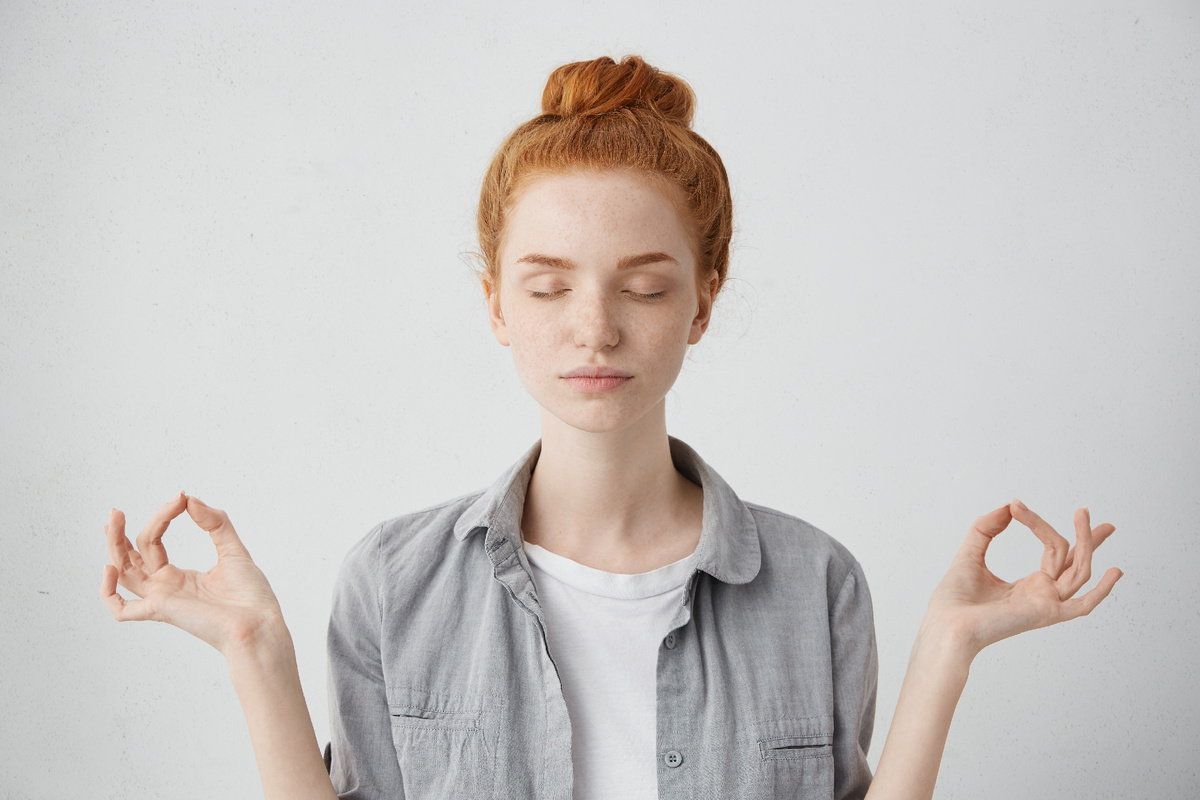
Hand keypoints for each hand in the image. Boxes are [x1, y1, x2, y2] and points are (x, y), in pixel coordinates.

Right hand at [101, 492, 284, 654]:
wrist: (260, 623)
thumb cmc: (250, 597)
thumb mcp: (233, 550)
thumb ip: (215, 523)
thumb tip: (191, 499)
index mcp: (180, 577)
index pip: (153, 544)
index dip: (161, 518)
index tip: (180, 498)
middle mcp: (166, 588)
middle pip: (130, 559)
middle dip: (119, 534)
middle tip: (116, 510)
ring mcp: (162, 599)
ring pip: (124, 574)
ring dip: (114, 547)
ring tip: (113, 520)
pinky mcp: (162, 610)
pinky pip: (123, 610)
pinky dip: (109, 592)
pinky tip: (111, 567)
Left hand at [923, 499, 1122, 659]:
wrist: (946, 624)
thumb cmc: (954, 600)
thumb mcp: (970, 554)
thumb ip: (986, 529)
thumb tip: (1007, 506)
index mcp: (1028, 586)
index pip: (1054, 555)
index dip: (1046, 527)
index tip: (1017, 505)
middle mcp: (1042, 595)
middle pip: (1075, 561)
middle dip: (1087, 537)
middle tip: (1086, 511)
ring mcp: (1046, 605)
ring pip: (1079, 571)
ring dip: (1085, 541)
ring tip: (1081, 514)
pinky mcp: (1045, 614)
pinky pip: (1082, 605)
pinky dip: (1102, 591)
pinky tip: (1115, 571)